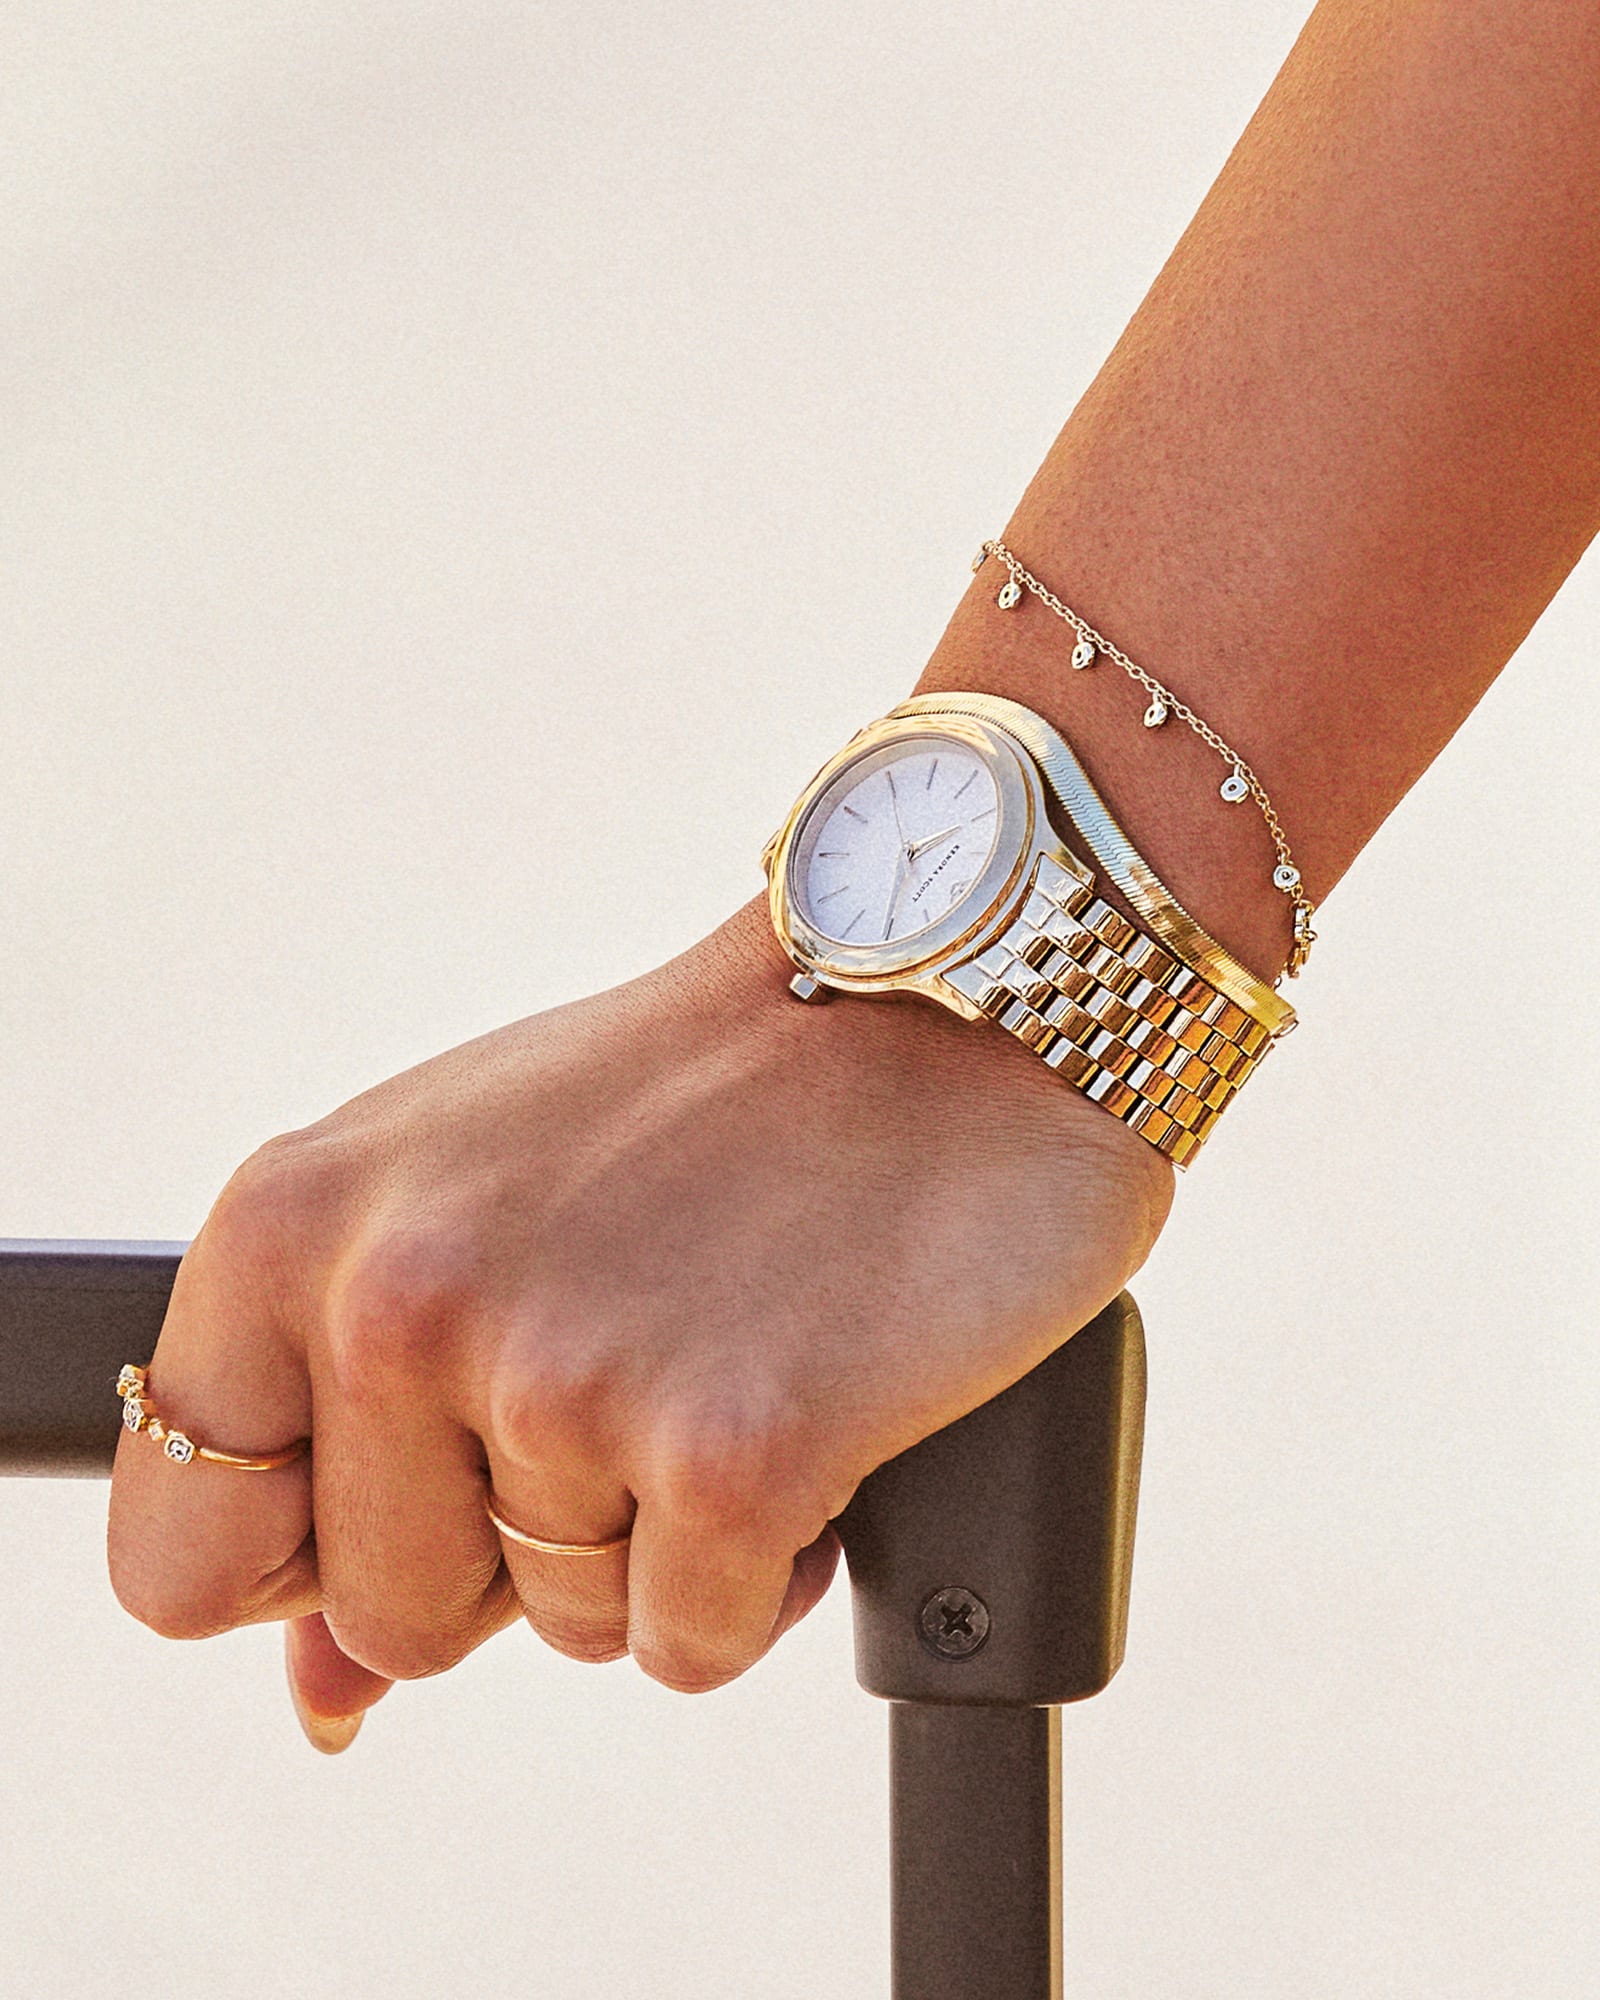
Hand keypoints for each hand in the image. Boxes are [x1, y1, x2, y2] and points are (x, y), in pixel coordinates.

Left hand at [107, 896, 1173, 1748]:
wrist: (946, 1008)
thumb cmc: (700, 1103)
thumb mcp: (470, 1199)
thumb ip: (353, 1428)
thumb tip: (317, 1691)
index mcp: (293, 1227)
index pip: (178, 1554)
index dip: (304, 1562)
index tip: (422, 1497)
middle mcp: (401, 1302)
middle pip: (387, 1619)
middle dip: (513, 1546)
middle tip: (628, 1369)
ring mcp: (566, 1380)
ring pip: (562, 1633)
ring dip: (653, 1540)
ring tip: (724, 1354)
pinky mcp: (732, 1454)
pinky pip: (692, 1651)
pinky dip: (761, 1573)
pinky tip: (805, 1411)